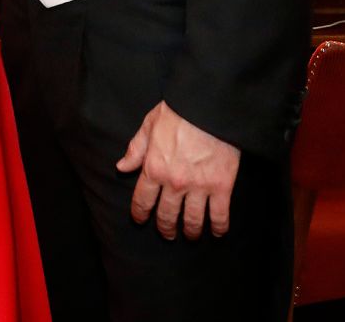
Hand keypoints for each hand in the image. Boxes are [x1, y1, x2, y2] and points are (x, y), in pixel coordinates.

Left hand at [116, 102, 239, 240]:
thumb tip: (122, 167)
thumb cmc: (178, 112)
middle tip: (167, 234)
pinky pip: (219, 214)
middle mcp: (174, 182)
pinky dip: (218, 227)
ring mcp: (199, 186)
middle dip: (165, 227)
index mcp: (154, 167)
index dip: (140, 213)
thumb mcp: (149, 125)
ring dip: (190, 231)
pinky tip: (217, 232)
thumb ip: (136, 149)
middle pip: (167, 214)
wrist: (209, 107)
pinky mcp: (222, 186)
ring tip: (190, 236)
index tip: (141, 220)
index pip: (142, 199)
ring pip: (192, 219)